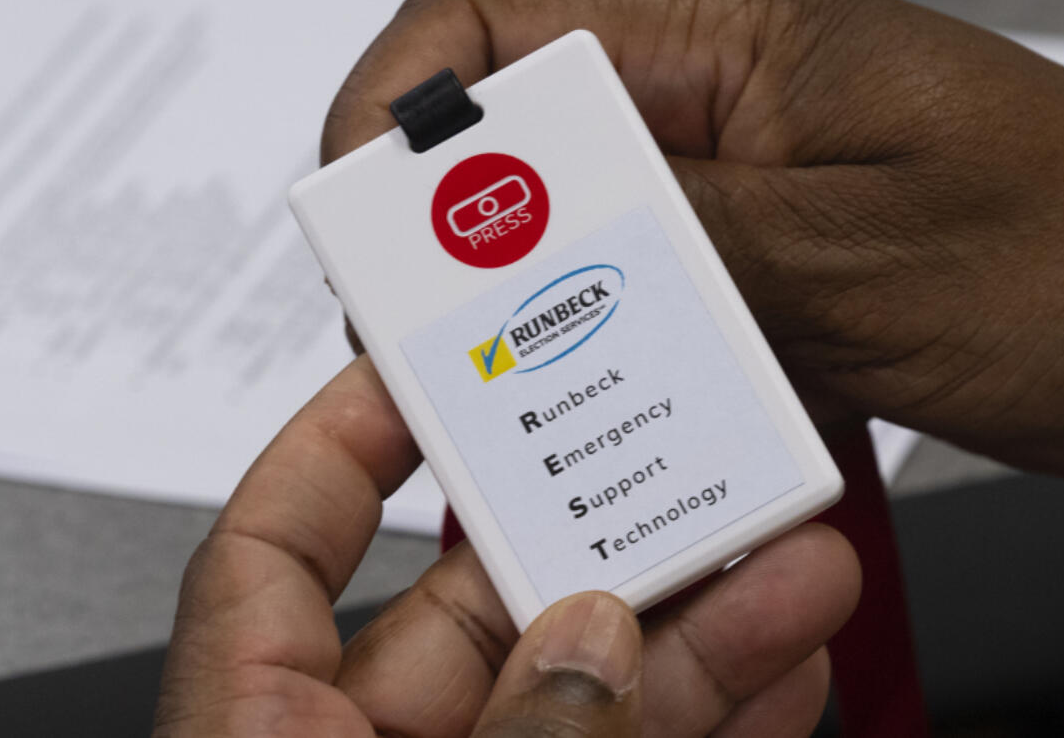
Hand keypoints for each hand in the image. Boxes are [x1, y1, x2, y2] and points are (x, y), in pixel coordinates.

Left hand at [153, 356, 859, 736]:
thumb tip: (587, 643)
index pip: (275, 549)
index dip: (341, 439)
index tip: (421, 360)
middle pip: (476, 600)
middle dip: (598, 528)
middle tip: (681, 451)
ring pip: (588, 684)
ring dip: (698, 621)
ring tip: (789, 556)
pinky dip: (717, 711)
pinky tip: (782, 659)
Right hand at [323, 0, 1063, 481]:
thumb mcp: (861, 254)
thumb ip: (683, 240)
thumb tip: (529, 239)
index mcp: (730, 40)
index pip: (499, 16)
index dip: (406, 107)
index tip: (373, 220)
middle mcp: (717, 105)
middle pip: (517, 140)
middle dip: (459, 242)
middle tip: (441, 338)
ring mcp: (736, 192)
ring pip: (576, 238)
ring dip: (549, 316)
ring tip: (551, 393)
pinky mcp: (764, 270)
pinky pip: (651, 306)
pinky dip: (627, 364)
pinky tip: (649, 417)